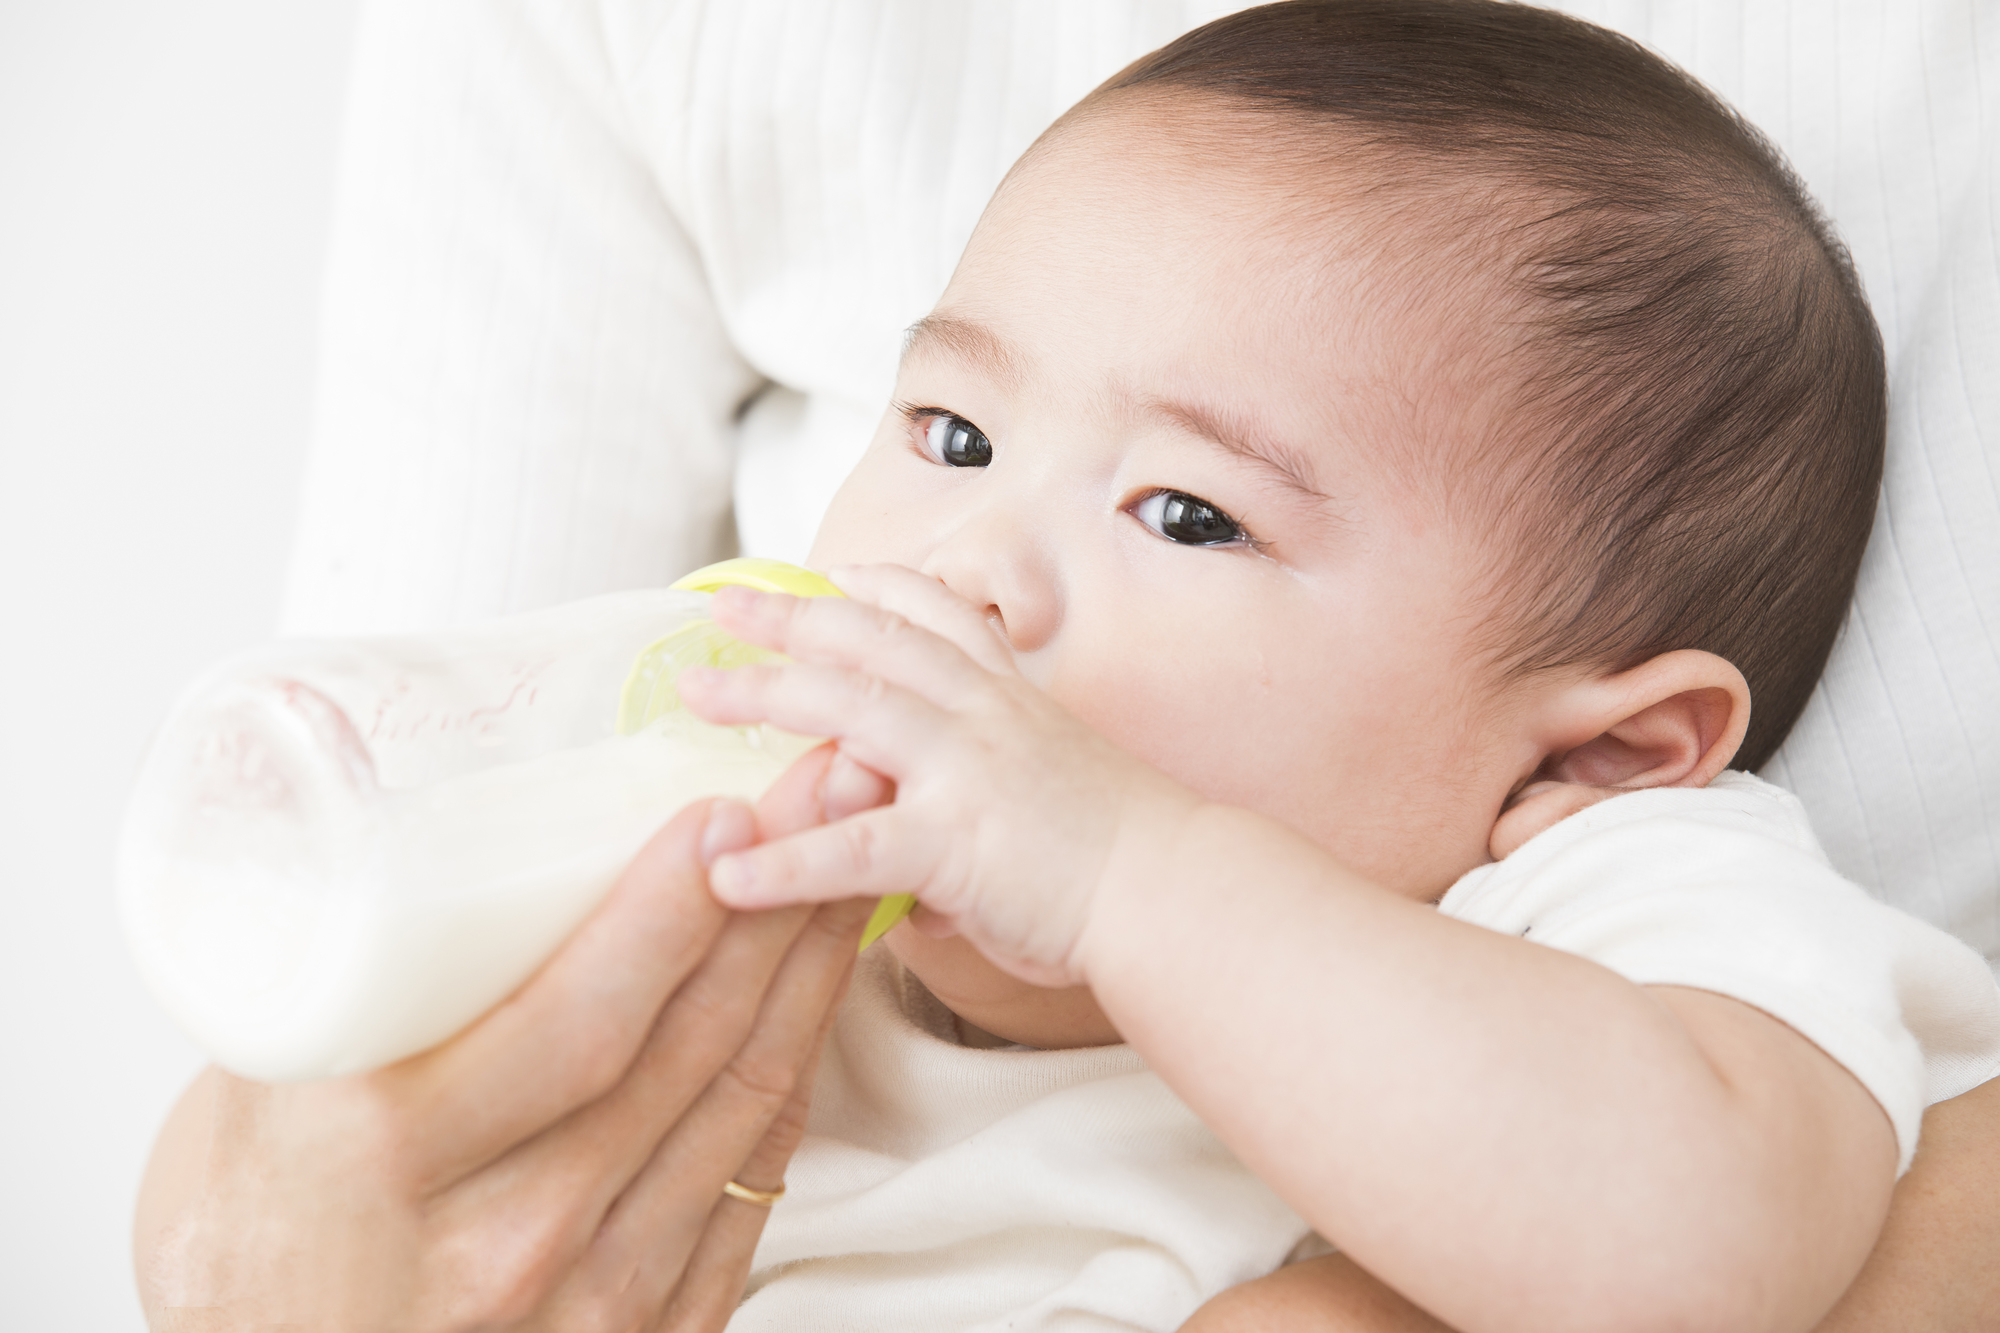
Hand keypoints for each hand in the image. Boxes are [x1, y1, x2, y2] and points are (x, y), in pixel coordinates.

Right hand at [135, 746, 879, 1331]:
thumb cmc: (244, 1245)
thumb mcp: (244, 1107)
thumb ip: (348, 989)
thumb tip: (430, 835)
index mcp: (387, 1160)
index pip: (572, 1025)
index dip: (666, 916)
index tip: (727, 809)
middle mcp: (507, 1238)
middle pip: (684, 1049)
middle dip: (772, 902)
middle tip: (826, 790)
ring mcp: (592, 1298)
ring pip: (740, 1102)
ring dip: (806, 969)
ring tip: (842, 859)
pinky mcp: (653, 1332)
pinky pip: (753, 1177)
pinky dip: (792, 1065)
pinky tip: (812, 986)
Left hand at [677, 565, 1202, 988]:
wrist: (1174, 888)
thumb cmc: (1121, 852)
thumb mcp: (1048, 787)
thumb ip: (972, 793)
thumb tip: (908, 847)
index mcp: (1008, 695)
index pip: (934, 614)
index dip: (875, 587)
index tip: (830, 573)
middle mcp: (981, 711)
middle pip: (869, 638)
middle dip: (789, 616)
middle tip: (723, 608)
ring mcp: (964, 767)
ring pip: (846, 707)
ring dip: (762, 694)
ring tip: (693, 693)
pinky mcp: (952, 839)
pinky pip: (849, 849)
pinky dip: (782, 860)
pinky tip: (726, 874)